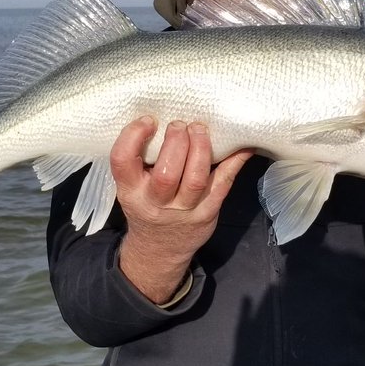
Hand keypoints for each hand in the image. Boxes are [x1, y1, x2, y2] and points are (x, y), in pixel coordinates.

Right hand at [112, 116, 252, 303]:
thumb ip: (140, 160)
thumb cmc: (147, 205)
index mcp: (130, 191)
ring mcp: (184, 210)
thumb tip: (162, 116)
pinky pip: (223, 184)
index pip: (123, 161)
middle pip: (167, 173)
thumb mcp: (132, 187)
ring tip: (200, 129)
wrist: (160, 248)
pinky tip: (242, 145)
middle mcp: (155, 203)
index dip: (134, 136)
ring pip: (196, 179)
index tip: (148, 120)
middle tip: (181, 125)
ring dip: (201, 148)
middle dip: (177, 142)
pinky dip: (235, 162)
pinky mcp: (208, 212)